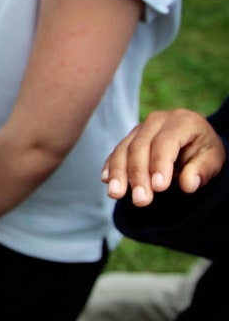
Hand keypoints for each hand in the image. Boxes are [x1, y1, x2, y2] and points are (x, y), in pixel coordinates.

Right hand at [103, 108, 225, 205]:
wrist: (194, 141)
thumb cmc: (203, 151)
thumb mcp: (213, 159)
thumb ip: (202, 170)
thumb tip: (188, 184)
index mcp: (183, 121)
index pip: (166, 141)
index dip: (160, 164)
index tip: (159, 188)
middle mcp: (158, 120)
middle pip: (140, 146)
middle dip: (138, 174)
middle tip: (140, 200)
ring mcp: (140, 128)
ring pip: (124, 149)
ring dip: (118, 173)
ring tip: (116, 194)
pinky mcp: (129, 138)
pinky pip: (116, 152)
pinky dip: (110, 167)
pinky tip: (106, 180)